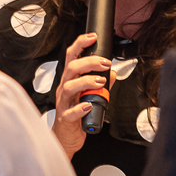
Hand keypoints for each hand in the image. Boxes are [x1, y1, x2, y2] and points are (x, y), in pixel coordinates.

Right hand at [51, 32, 112, 160]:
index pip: (71, 57)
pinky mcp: (65, 118)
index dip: (80, 45)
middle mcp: (64, 89)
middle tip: (104, 63)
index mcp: (69, 81)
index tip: (92, 37)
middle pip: (71, 69)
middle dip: (88, 62)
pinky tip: (88, 105)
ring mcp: (63, 103)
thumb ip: (100, 84)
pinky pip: (70, 112)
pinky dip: (79, 108)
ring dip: (85, 81)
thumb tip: (112, 73)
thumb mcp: (89, 96)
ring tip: (100, 82)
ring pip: (68, 87)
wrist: (65, 138)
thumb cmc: (75, 116)